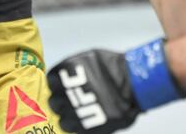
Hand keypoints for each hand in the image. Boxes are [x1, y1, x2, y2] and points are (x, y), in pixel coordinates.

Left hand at [47, 39, 185, 132]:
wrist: (134, 83)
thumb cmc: (114, 67)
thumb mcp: (90, 58)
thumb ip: (74, 68)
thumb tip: (64, 76)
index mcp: (69, 71)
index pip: (52, 81)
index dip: (57, 85)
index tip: (61, 87)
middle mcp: (70, 90)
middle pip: (54, 101)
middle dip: (60, 101)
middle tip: (69, 101)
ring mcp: (78, 109)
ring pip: (62, 117)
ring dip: (67, 115)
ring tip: (76, 113)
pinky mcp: (87, 125)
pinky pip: (72, 129)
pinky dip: (75, 125)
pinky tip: (82, 120)